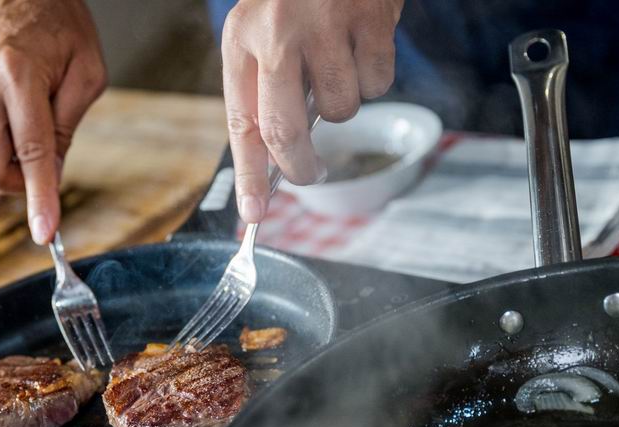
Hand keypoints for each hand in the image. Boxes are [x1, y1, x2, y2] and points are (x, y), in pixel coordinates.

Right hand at [0, 0, 105, 243]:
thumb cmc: (60, 29)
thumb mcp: (88, 75)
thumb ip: (68, 130)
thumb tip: (50, 178)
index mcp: (18, 75)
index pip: (31, 152)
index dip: (39, 197)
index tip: (44, 232)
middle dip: (17, 185)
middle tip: (40, 168)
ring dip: (10, 157)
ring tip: (28, 117)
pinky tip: (10, 110)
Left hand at [221, 0, 402, 222]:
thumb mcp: (263, 30)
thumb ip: (266, 86)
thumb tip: (278, 156)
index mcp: (243, 40)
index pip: (241, 123)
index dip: (248, 175)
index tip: (252, 214)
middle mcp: (277, 35)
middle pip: (285, 131)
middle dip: (300, 167)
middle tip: (310, 174)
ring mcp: (325, 28)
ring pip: (341, 109)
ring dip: (344, 101)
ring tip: (338, 60)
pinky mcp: (369, 21)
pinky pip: (377, 82)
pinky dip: (374, 75)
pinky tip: (362, 41)